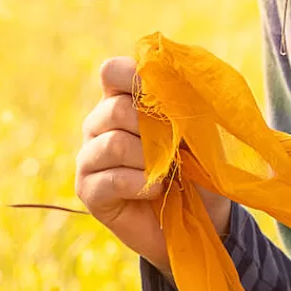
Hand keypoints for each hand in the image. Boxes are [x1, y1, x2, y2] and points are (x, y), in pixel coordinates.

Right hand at [77, 57, 232, 276]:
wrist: (201, 219)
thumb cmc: (200, 168)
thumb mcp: (200, 132)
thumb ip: (186, 105)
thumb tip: (174, 85)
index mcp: (123, 100)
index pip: (112, 71)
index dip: (135, 77)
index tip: (163, 97)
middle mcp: (99, 125)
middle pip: (116, 109)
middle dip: (154, 129)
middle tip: (175, 149)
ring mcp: (90, 157)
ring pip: (114, 143)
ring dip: (150, 160)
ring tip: (167, 174)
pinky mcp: (88, 190)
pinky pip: (112, 179)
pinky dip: (141, 184)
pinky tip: (155, 191)